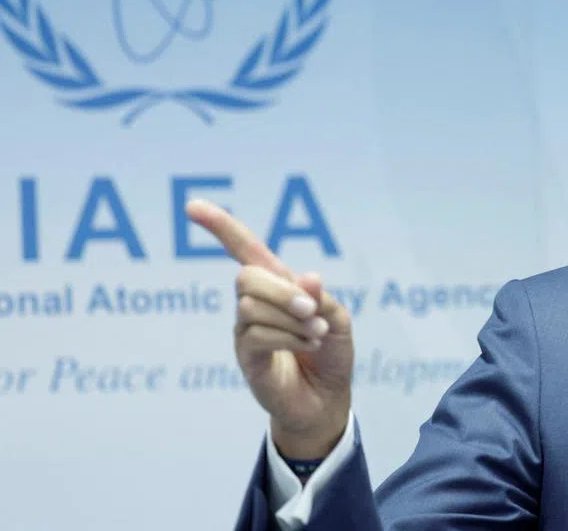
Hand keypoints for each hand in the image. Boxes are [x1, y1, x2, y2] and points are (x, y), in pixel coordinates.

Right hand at [186, 199, 353, 459]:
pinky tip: (306, 345)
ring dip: (292, 320)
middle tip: (312, 312)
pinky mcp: (246, 358)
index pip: (244, 248)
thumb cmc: (332, 353)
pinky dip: (287, 337)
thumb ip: (321, 298)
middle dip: (282, 291)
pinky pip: (255, 335)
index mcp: (277, 284)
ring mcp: (246, 331)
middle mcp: (255, 303)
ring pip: (251, 307)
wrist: (329, 398)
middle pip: (246, 277)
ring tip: (316, 335)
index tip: (192, 206)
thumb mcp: (338, 319)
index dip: (220, 227)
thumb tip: (306, 277)